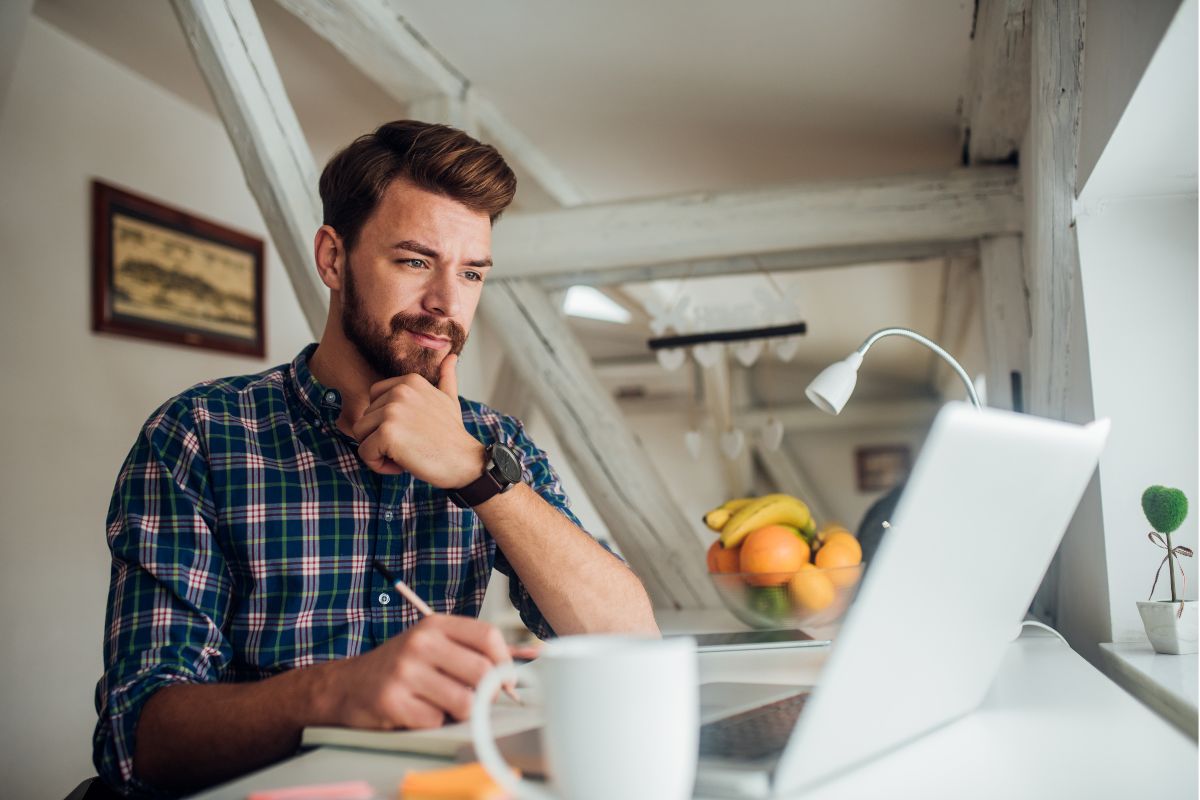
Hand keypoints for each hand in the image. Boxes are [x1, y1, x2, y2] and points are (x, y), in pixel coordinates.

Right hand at [324, 615, 513, 728]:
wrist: (347, 685)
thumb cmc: (401, 666)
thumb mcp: (433, 645)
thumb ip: (473, 650)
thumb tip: (527, 658)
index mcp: (435, 624)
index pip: (488, 636)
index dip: (505, 662)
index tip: (506, 681)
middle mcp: (420, 643)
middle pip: (482, 671)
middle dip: (486, 693)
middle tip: (477, 699)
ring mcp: (404, 672)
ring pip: (464, 701)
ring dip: (460, 711)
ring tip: (443, 704)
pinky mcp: (392, 701)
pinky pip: (436, 721)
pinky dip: (433, 722)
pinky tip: (417, 711)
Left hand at [353, 354, 484, 486]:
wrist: (464, 461)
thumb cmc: (453, 435)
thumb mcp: (449, 399)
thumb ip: (445, 377)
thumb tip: (451, 356)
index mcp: (410, 381)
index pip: (373, 399)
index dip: (385, 421)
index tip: (409, 432)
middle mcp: (399, 391)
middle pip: (365, 418)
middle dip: (380, 438)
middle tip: (410, 446)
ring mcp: (392, 411)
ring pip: (361, 435)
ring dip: (378, 451)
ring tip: (405, 454)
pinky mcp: (387, 433)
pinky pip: (364, 453)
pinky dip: (378, 465)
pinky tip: (401, 465)